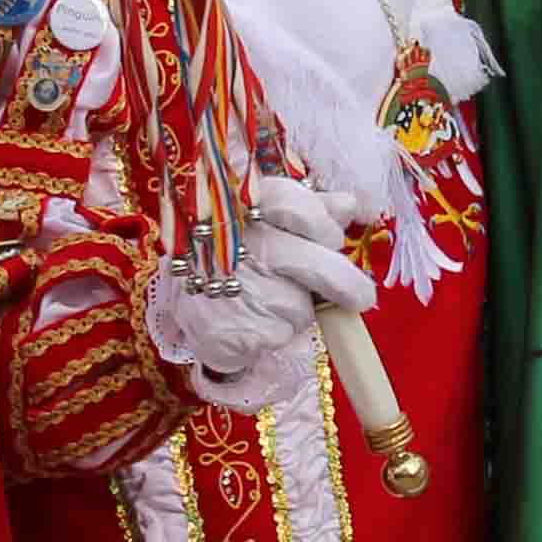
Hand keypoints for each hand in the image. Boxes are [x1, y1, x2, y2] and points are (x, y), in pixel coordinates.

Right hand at [143, 180, 375, 413]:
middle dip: (345, 283)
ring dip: (296, 310)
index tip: (333, 239)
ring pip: (300, 308)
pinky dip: (275, 334)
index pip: (294, 205)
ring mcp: (231, 289)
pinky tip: (253, 321)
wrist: (179, 296)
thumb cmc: (231, 250)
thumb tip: (351, 206)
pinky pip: (278, 336)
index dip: (321, 224)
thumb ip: (310, 209)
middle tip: (362, 298)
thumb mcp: (263, 218)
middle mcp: (235, 243)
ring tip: (267, 300)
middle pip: (313, 265)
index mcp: (241, 206)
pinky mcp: (227, 331)